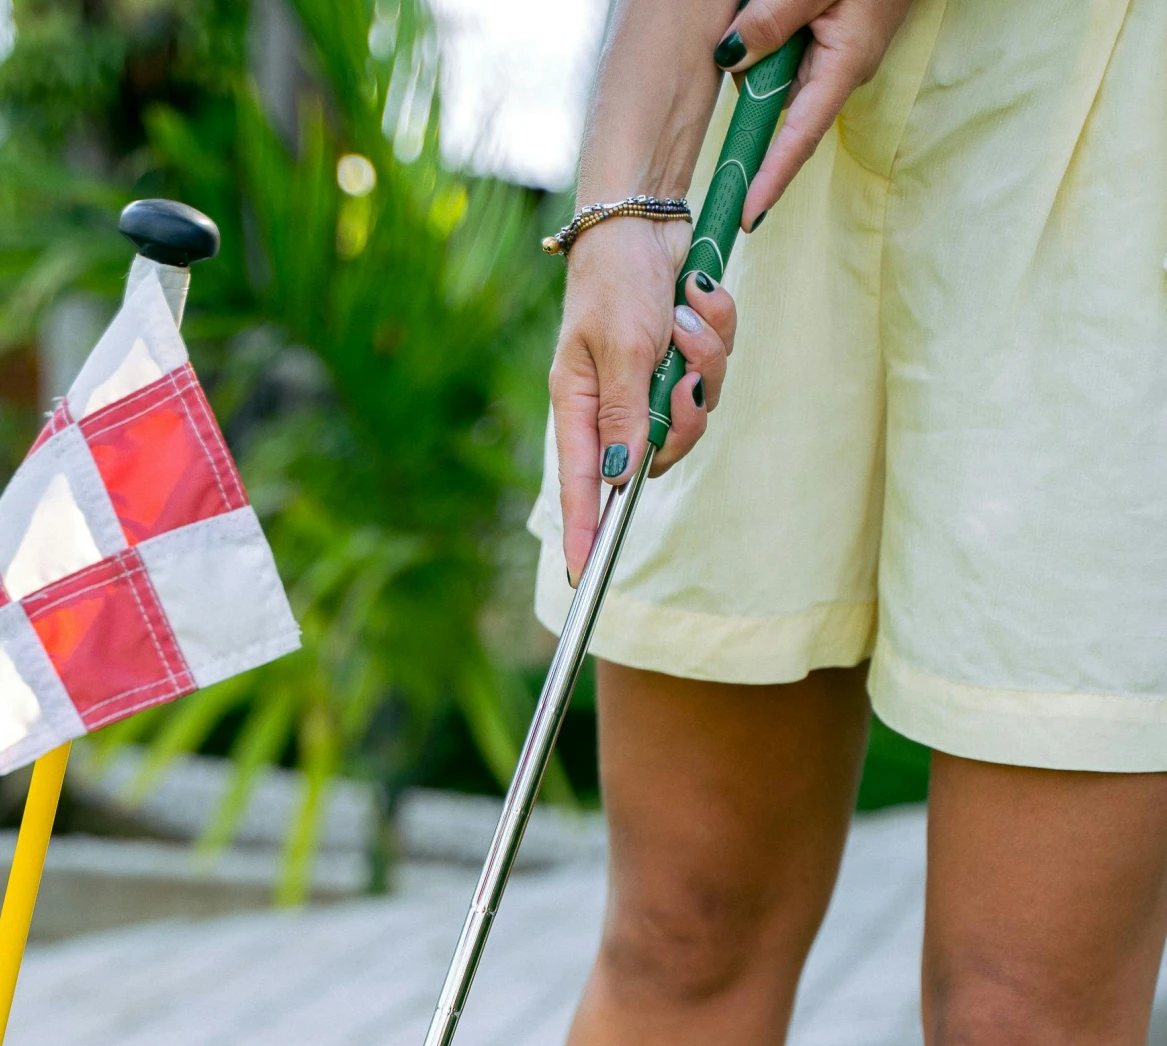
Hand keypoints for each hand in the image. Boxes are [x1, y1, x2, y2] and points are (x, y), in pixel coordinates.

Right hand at [550, 217, 738, 579]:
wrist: (646, 215)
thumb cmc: (617, 276)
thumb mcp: (622, 346)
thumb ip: (627, 413)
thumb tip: (622, 477)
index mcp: (580, 405)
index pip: (581, 485)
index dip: (584, 532)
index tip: (583, 577)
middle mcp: (614, 404)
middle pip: (659, 453)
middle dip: (686, 413)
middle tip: (685, 372)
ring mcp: (650, 383)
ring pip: (697, 410)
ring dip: (707, 361)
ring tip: (689, 315)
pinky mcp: (681, 359)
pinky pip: (716, 372)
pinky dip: (719, 335)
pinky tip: (701, 297)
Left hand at [720, 0, 915, 223]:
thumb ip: (773, 19)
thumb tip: (731, 58)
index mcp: (843, 69)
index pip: (800, 139)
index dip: (770, 180)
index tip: (746, 216)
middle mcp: (840, 75)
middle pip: (776, 100)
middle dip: (753, 75)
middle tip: (753, 16)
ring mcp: (838, 59)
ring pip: (779, 72)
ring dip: (765, 44)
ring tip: (772, 3)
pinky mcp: (834, 42)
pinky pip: (790, 49)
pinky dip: (776, 32)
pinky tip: (780, 4)